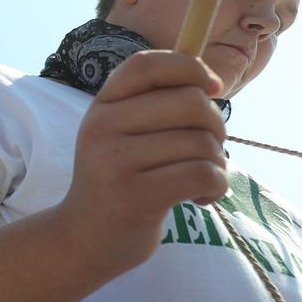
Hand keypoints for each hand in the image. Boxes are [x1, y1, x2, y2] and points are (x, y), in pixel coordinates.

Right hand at [61, 50, 227, 275]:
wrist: (84, 238)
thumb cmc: (119, 180)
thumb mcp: (122, 134)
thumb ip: (155, 104)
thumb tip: (211, 80)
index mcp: (102, 106)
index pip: (146, 63)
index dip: (189, 67)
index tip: (212, 88)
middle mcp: (103, 127)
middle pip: (190, 102)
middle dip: (216, 126)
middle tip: (208, 149)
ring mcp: (116, 161)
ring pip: (202, 143)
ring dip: (217, 164)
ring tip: (199, 180)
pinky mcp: (136, 195)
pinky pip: (202, 174)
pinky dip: (215, 187)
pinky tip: (200, 199)